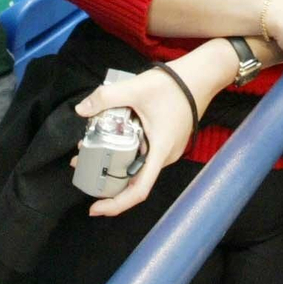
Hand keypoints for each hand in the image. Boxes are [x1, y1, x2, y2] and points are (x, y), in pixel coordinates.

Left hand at [72, 42, 231, 217]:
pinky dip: (126, 151)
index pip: (139, 191)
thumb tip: (81, 109)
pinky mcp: (166, 141)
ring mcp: (167, 149)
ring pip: (138, 166)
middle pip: (134, 180)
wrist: (200, 75)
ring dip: (115, 162)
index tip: (95, 208)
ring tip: (90, 150)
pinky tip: (112, 136)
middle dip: (106, 179)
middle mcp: (165, 156)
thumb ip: (106, 97)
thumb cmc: (174, 85)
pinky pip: (144, 154)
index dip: (116, 204)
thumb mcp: (136, 88)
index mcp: (160, 151)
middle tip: (81, 166)